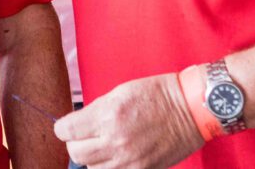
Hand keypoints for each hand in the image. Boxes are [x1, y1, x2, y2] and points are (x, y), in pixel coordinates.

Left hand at [54, 73, 202, 167]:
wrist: (190, 108)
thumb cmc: (157, 94)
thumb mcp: (120, 92)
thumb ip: (96, 111)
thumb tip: (78, 125)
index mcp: (107, 114)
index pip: (65, 131)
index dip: (64, 127)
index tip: (69, 126)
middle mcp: (115, 139)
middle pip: (75, 153)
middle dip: (76, 143)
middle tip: (86, 136)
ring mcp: (128, 159)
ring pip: (92, 168)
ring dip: (93, 158)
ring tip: (105, 145)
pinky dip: (110, 167)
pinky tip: (117, 156)